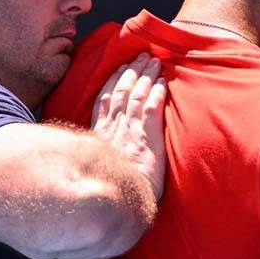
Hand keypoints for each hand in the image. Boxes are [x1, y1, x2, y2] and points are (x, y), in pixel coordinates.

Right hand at [91, 53, 167, 199]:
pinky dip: (157, 93)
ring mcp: (130, 132)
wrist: (120, 202)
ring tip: (154, 61)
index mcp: (101, 135)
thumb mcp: (96, 168)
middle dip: (132, 71)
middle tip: (141, 56)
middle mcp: (114, 129)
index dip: (114, 81)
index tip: (120, 68)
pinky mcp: (147, 138)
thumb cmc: (111, 191)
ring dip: (146, 76)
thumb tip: (99, 151)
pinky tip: (163, 83)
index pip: (106, 100)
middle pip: (123, 92)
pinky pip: (152, 109)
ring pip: (137, 95)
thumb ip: (97, 155)